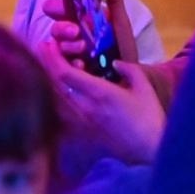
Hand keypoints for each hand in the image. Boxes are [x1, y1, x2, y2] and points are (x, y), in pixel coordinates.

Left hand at [38, 40, 165, 164]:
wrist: (150, 149)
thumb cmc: (150, 117)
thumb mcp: (144, 88)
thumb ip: (129, 70)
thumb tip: (114, 63)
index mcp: (100, 93)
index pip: (65, 74)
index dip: (52, 57)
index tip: (49, 43)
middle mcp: (85, 107)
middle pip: (54, 84)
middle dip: (45, 64)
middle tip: (44, 49)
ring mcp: (81, 120)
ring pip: (54, 97)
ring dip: (48, 78)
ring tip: (47, 64)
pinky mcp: (82, 130)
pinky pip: (60, 110)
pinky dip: (54, 96)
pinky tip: (56, 88)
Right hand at [42, 0, 138, 65]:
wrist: (131, 76)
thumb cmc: (123, 48)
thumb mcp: (120, 22)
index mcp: (78, 21)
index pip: (57, 9)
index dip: (55, 7)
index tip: (61, 9)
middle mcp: (69, 37)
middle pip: (54, 28)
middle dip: (61, 28)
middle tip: (75, 32)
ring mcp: (67, 55)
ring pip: (56, 46)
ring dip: (68, 46)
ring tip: (84, 50)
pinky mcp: (68, 73)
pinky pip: (60, 66)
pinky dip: (71, 64)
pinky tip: (82, 65)